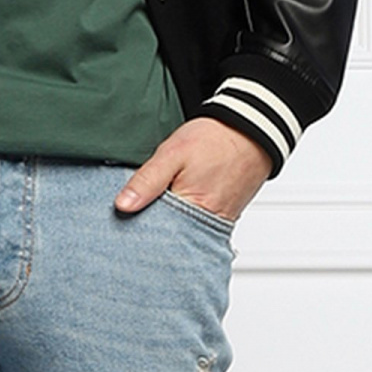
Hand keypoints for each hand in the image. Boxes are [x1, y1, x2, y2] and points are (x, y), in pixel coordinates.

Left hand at [115, 118, 271, 223]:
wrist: (250, 132)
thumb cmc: (214, 140)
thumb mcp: (172, 153)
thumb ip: (147, 180)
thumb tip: (123, 205)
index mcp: (192, 210)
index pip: (154, 234)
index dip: (135, 227)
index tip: (121, 221)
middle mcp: (206, 224)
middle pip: (168, 239)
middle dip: (150, 229)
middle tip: (133, 216)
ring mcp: (215, 224)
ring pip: (181, 234)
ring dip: (166, 225)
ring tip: (156, 208)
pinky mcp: (221, 220)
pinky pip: (194, 227)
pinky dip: (182, 220)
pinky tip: (173, 208)